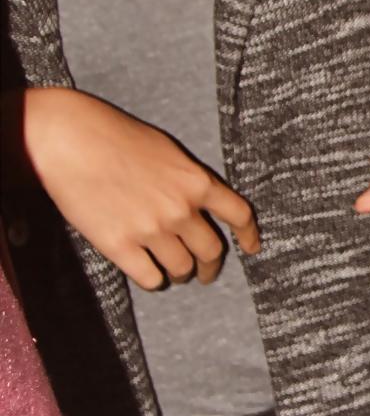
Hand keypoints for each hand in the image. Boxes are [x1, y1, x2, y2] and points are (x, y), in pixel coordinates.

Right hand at [21, 87, 258, 288]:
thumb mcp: (166, 151)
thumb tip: (197, 206)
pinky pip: (151, 278)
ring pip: (182, 269)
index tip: (252, 248)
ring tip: (173, 272)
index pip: (238, 214)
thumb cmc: (114, 136)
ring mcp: (151, 230)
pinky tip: (148, 272)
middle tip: (204, 273)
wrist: (70, 140)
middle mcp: (180, 209)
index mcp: (196, 181)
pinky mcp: (120, 246)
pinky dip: (153, 279)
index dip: (249, 236)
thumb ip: (186, 180)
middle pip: (211, 251)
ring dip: (180, 273)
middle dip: (210, 266)